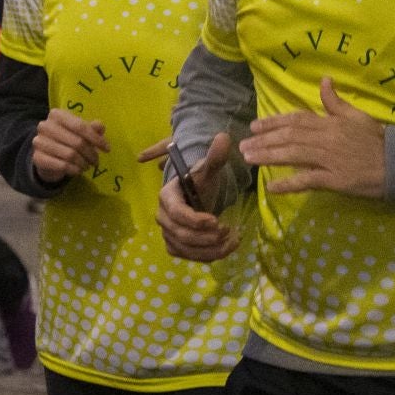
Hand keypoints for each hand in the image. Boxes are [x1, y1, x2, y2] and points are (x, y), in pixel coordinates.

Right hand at [32, 110, 109, 183]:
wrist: (47, 156)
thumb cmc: (67, 140)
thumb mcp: (81, 132)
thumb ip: (92, 128)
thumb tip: (99, 126)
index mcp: (57, 115)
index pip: (80, 126)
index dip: (96, 138)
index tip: (107, 149)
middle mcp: (45, 126)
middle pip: (77, 141)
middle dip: (91, 153)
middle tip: (96, 161)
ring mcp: (39, 141)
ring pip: (70, 155)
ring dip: (83, 163)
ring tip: (87, 166)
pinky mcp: (37, 157)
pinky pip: (62, 165)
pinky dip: (74, 170)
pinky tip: (78, 170)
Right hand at [157, 132, 238, 262]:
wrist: (198, 195)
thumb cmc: (201, 181)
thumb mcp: (208, 169)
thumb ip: (215, 156)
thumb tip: (224, 137)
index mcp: (166, 196)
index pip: (177, 213)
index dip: (196, 220)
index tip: (216, 221)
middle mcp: (162, 217)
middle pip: (181, 235)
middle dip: (206, 237)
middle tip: (228, 231)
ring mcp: (167, 233)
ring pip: (187, 249)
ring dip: (211, 249)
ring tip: (232, 240)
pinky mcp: (176, 247)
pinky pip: (190, 257)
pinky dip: (209, 256)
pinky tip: (226, 248)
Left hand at [240, 78, 385, 197]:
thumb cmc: (377, 140)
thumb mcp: (358, 116)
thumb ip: (336, 102)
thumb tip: (324, 79)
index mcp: (330, 123)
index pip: (296, 119)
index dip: (273, 122)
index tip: (254, 126)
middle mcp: (326, 138)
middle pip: (289, 137)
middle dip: (264, 140)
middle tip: (243, 146)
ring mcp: (329, 160)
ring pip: (293, 155)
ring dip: (269, 157)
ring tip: (249, 160)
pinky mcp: (335, 180)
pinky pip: (307, 181)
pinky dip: (288, 184)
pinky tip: (271, 187)